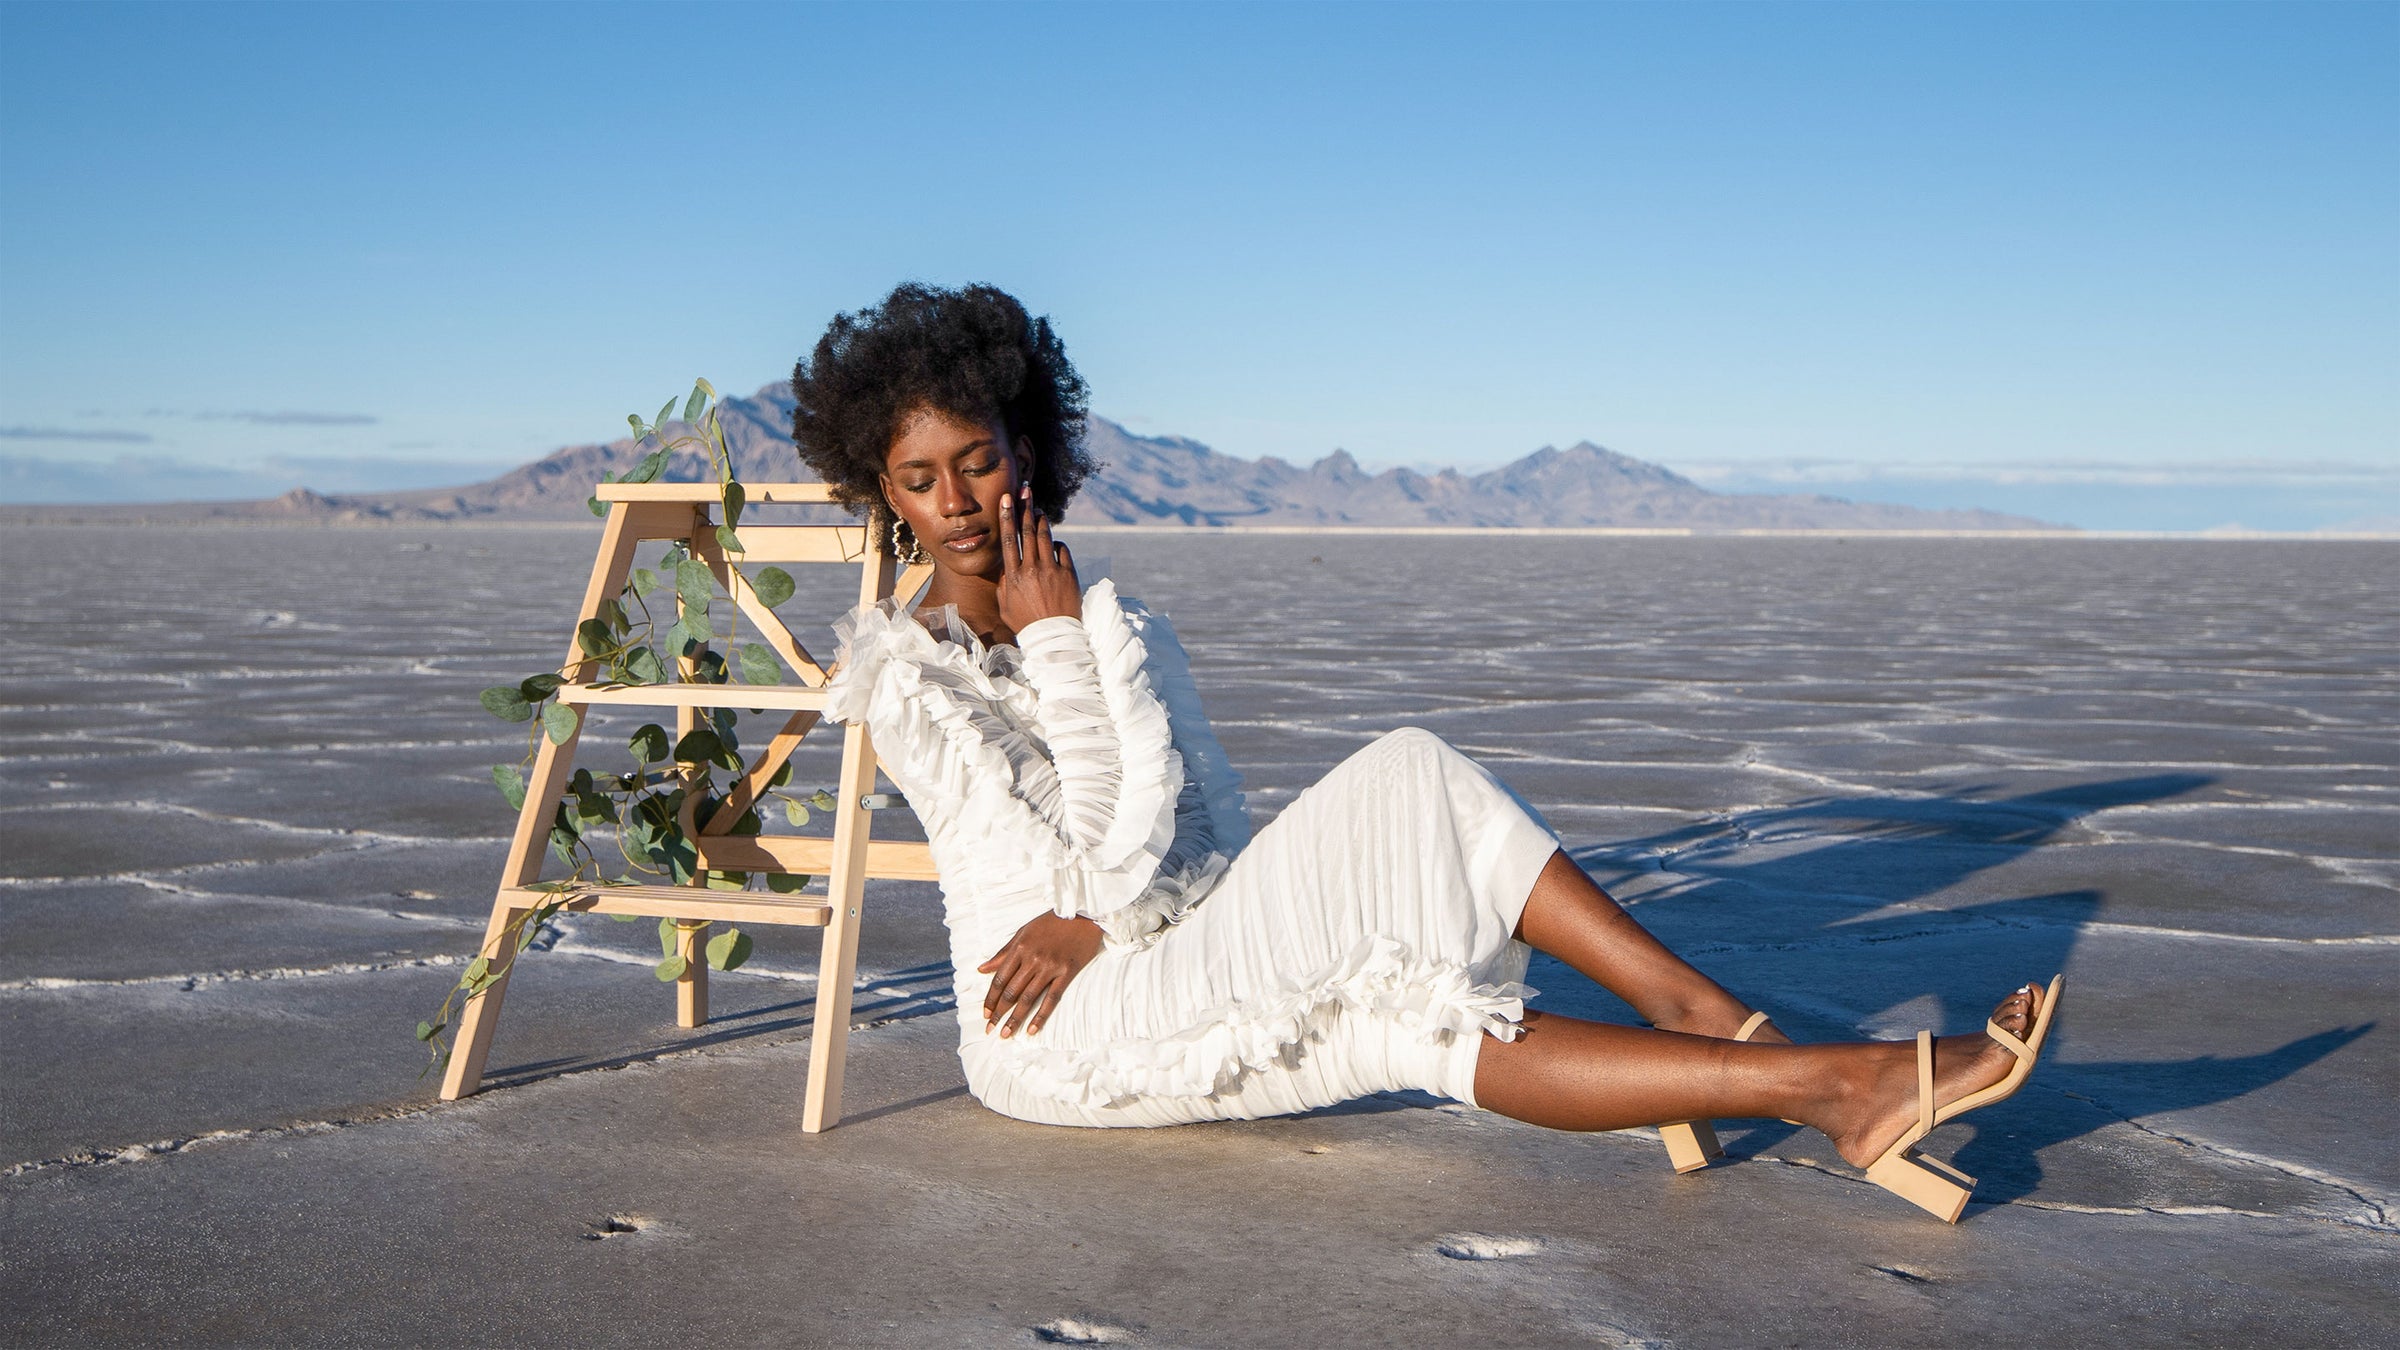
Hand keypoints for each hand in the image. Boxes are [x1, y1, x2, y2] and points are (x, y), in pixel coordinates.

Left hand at [976, 911, 1103, 1037]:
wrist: (1083, 914)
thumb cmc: (1051, 923)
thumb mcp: (1023, 933)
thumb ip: (1003, 953)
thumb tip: (982, 969)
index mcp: (1020, 948)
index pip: (999, 979)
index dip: (990, 999)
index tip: (985, 1014)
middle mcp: (1032, 959)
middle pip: (1011, 991)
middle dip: (999, 1013)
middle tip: (990, 1030)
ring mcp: (1050, 967)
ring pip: (1028, 998)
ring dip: (1015, 1018)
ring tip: (1006, 1034)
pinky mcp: (1067, 972)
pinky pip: (1052, 998)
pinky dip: (1041, 1015)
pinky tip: (1032, 1029)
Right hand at [995, 483, 1081, 636]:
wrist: (1054, 637)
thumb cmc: (1026, 624)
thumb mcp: (1005, 606)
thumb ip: (1003, 584)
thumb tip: (1006, 566)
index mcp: (1013, 576)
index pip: (1008, 539)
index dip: (1007, 516)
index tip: (1006, 500)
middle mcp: (1031, 569)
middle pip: (1027, 531)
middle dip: (1025, 508)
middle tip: (1025, 491)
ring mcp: (1051, 570)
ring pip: (1046, 537)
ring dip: (1042, 521)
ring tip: (1039, 511)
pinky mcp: (1068, 574)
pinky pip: (1062, 550)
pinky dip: (1057, 543)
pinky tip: (1053, 542)